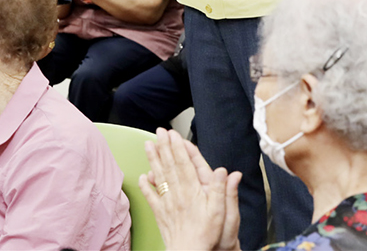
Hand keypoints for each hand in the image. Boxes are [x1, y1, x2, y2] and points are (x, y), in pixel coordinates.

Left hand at [139, 128, 241, 250]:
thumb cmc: (207, 234)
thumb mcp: (222, 212)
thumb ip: (220, 190)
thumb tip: (223, 171)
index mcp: (192, 191)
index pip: (184, 164)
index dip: (178, 147)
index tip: (173, 134)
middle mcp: (178, 193)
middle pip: (169, 165)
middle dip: (164, 146)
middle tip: (159, 131)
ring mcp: (167, 202)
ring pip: (159, 176)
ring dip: (153, 159)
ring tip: (148, 145)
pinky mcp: (160, 213)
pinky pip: (151, 196)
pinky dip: (145, 185)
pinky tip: (142, 176)